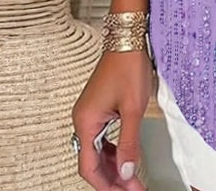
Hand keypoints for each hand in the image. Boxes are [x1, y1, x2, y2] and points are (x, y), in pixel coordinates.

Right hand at [72, 50, 153, 189]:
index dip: (107, 184)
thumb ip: (130, 143)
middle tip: (132, 188)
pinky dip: (112, 150)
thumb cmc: (128, 67)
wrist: (128, 40)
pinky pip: (101, 138)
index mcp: (86, 122)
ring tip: (130, 178)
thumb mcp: (133, 108)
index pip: (89, 167)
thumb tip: (128, 171)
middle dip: (111, 178)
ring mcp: (89, 114)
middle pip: (92, 161)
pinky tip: (124, 156)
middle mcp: (82, 120)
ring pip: (96, 151)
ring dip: (112, 166)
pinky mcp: (98, 108)